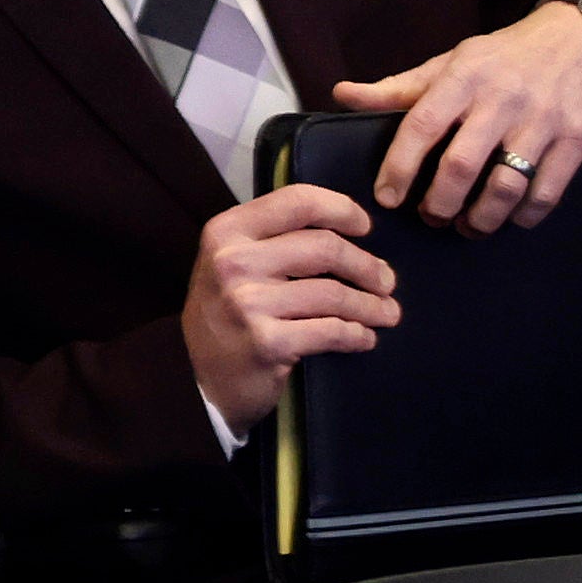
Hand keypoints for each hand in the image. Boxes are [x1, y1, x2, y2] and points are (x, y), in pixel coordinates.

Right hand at [184, 180, 401, 430]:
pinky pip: (331, 331)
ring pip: (334, 293)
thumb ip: (273, 238)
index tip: (365, 227)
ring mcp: (248, 304)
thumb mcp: (231, 263)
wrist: (194, 381)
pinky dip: (357, 334)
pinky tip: (366, 337)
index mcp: (227, 231)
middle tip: (386, 280)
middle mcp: (234, 262)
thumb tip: (345, 225)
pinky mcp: (267, 343)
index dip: (342, 210)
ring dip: (371, 305)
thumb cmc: (224, 314)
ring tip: (387, 312)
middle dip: (367, 266)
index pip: (298, 201)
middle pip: (325, 247)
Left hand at [333, 0, 581, 235]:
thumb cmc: (508, 55)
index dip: (399, 167)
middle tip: (432, 217)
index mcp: (465, 76)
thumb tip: (342, 95)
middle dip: (439, 204)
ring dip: (480, 219)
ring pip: (504, 187)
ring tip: (469, 225)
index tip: (387, 197)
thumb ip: (401, 87)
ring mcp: (544, 121)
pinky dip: (523, 216)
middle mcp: (503, 98)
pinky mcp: (578, 140)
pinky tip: (511, 216)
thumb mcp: (453, 61)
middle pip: (460, 166)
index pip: (421, 125)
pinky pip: (545, 194)